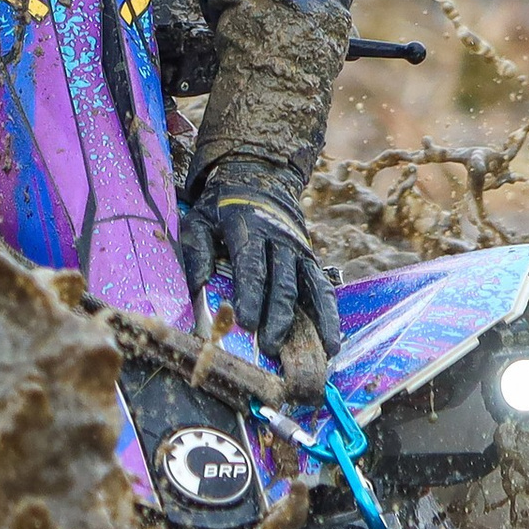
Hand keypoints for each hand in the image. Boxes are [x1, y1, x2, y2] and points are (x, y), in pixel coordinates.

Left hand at [177, 170, 341, 382]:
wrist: (257, 178)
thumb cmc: (221, 208)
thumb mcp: (199, 219)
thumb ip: (197, 250)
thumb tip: (198, 285)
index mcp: (248, 228)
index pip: (252, 265)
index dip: (250, 294)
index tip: (246, 323)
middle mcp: (280, 239)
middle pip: (282, 282)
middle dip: (276, 316)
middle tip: (268, 346)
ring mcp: (299, 249)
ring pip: (309, 287)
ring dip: (313, 320)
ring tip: (317, 350)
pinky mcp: (310, 259)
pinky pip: (322, 288)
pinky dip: (329, 315)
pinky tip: (332, 340)